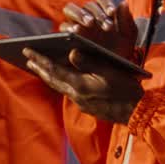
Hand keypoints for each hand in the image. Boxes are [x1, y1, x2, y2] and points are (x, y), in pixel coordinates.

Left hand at [24, 47, 142, 124]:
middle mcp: (77, 96)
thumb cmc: (126, 89)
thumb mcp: (109, 71)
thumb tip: (71, 54)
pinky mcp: (87, 107)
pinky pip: (69, 92)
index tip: (27, 50)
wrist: (136, 113)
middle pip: (53, 81)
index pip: (54, 71)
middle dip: (40, 68)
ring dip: (49, 76)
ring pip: (60, 87)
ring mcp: (81, 103)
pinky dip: (61, 82)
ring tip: (39, 66)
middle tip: (27, 57)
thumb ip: (89, 63)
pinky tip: (60, 77)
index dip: (40, 60)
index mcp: (81, 86)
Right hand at [59, 0, 138, 61]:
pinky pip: (63, 27)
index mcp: (103, 10)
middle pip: (88, 5)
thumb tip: (123, 4)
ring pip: (71, 9)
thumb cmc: (120, 50)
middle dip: (96, 12)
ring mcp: (75, 22)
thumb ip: (128, 21)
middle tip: (102, 23)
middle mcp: (88, 14)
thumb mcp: (128, 38)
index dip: (106, 3)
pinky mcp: (66, 34)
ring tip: (88, 23)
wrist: (111, 69)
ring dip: (79, 14)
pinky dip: (68, 27)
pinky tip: (75, 32)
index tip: (111, 13)